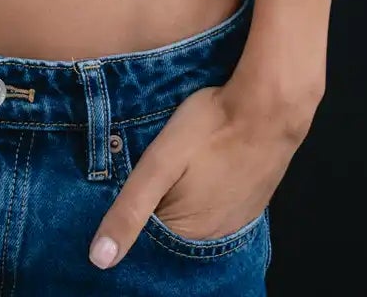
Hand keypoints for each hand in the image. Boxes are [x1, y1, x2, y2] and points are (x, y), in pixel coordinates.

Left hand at [88, 79, 306, 269]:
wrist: (268, 107)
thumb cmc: (210, 129)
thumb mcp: (159, 162)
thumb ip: (130, 208)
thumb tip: (99, 259)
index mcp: (188, 236)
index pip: (147, 242)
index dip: (131, 218)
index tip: (125, 193)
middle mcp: (214, 239)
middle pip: (171, 232)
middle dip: (156, 212)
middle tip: (153, 176)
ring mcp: (236, 222)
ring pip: (194, 221)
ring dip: (179, 204)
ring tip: (173, 174)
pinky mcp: (251, 204)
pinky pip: (217, 210)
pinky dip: (203, 198)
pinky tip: (199, 175)